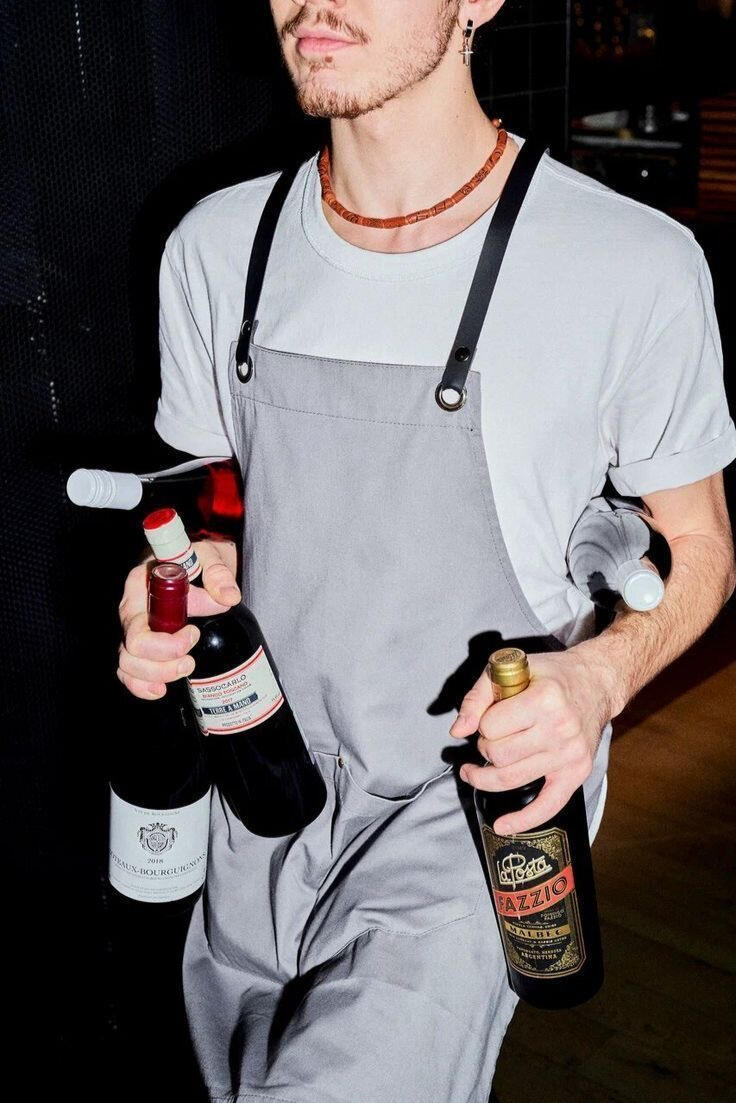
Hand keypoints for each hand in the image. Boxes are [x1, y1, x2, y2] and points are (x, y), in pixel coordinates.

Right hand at [117, 538, 239, 699]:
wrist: (199, 562)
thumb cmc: (198, 557)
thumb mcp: (210, 557)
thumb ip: (218, 574)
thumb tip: (229, 597)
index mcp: (140, 587)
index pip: (136, 626)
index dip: (165, 642)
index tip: (193, 632)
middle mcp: (132, 611)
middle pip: (130, 652)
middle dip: (163, 665)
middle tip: (191, 660)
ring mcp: (135, 629)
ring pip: (127, 665)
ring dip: (156, 677)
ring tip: (186, 670)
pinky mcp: (144, 644)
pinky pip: (130, 672)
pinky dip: (142, 686)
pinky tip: (160, 690)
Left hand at [449, 649, 614, 833]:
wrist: (596, 683)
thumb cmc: (549, 675)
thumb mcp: (510, 668)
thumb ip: (478, 697)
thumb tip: (457, 731)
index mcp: (544, 700)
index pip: (490, 726)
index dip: (482, 722)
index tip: (492, 715)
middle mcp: (560, 729)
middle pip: (498, 755)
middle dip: (485, 747)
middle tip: (492, 736)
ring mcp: (569, 754)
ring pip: (511, 779)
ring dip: (486, 776)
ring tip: (475, 771)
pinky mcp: (577, 773)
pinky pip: (548, 806)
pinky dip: (523, 820)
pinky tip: (502, 826)